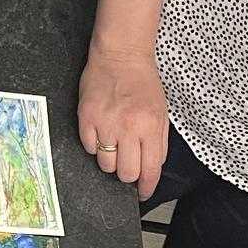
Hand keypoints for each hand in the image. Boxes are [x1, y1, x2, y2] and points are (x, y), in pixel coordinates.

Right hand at [78, 43, 167, 200]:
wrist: (120, 54)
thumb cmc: (142, 82)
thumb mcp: (161, 113)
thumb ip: (158, 142)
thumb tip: (150, 168)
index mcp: (150, 127)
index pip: (150, 170)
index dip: (146, 187)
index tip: (143, 192)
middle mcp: (128, 128)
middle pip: (126, 173)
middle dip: (128, 174)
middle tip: (127, 161)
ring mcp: (105, 124)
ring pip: (106, 164)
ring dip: (111, 159)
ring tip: (114, 143)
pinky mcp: (86, 118)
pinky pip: (89, 148)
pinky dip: (95, 145)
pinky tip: (102, 131)